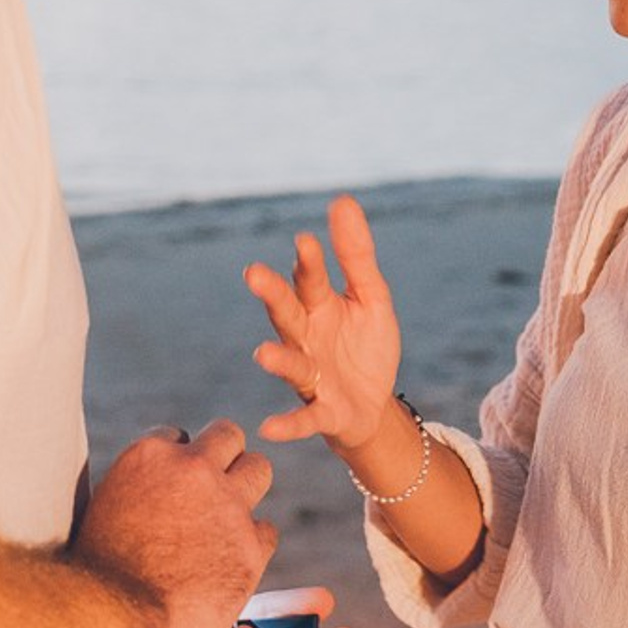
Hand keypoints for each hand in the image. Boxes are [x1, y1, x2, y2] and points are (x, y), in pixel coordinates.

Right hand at [74, 420, 277, 627]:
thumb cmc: (99, 574)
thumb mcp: (106, 508)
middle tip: (216, 488)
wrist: (114, 620)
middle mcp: (194, 469)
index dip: (179, 463)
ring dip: (246, 490)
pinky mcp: (250, 546)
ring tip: (230, 519)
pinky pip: (266, 530)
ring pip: (259, 469)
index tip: (176, 487)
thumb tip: (152, 490)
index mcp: (151, 455)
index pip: (179, 436)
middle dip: (224, 459)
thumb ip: (137, 487)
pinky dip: (252, 545)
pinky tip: (231, 563)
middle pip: (228, 436)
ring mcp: (227, 505)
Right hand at [244, 195, 402, 453]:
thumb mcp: (371, 297)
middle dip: (271, 295)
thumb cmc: (364, 345)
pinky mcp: (322, 410)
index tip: (306, 240)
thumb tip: (342, 199)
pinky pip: (303, 417)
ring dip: (277, 360)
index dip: (309, 262)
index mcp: (318, 306)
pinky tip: (269, 428)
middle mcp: (306, 338)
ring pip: (292, 364)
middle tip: (254, 274)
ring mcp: (311, 375)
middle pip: (287, 313)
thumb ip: (356, 255)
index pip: (311, 279)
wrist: (373, 404)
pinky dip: (288, 424)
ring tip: (262, 354)